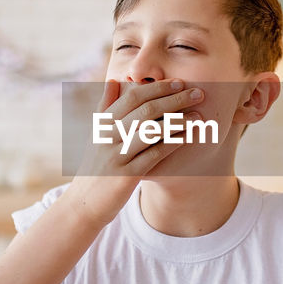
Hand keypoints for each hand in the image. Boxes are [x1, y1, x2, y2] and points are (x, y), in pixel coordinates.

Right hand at [63, 78, 204, 225]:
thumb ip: (105, 107)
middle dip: (174, 99)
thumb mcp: (96, 135)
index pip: (132, 97)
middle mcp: (108, 136)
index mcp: (102, 123)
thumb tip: (113, 80)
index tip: (178, 82)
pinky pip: (154, 155)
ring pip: (152, 131)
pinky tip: (188, 138)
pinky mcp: (127, 176)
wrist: (83, 203)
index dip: (157, 88)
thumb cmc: (96, 166)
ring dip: (179, 121)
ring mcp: (118, 156)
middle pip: (145, 110)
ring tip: (199, 116)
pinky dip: (172, 143)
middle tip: (197, 93)